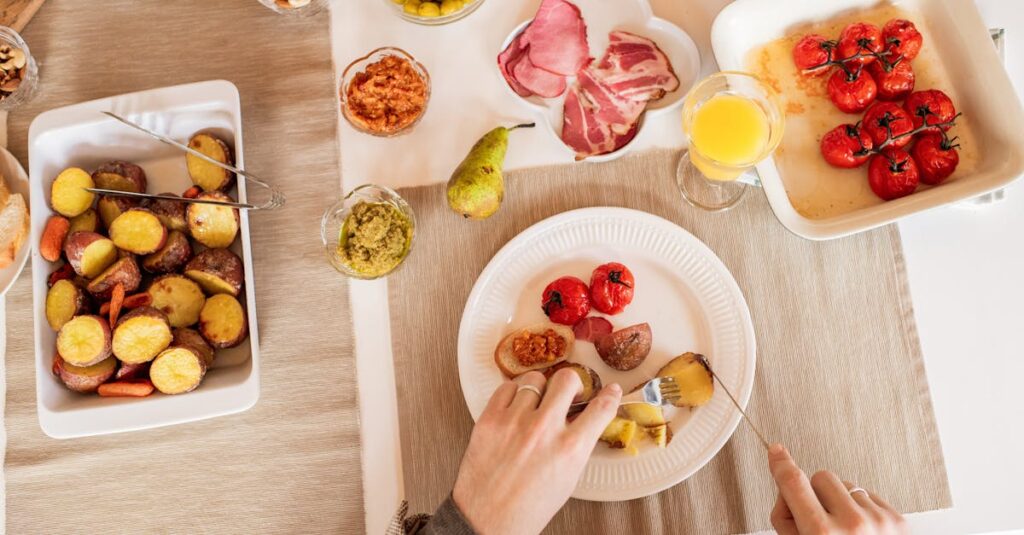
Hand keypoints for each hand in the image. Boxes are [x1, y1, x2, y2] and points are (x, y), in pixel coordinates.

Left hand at [452, 369, 621, 534]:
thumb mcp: (568, 477)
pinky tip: (514, 408)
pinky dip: (512, 394)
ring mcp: (515, 422)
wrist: (489, 519)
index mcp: (570, 449)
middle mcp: (544, 430)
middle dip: (571, 384)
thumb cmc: (529, 505)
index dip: (610, 395)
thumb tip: (582, 418)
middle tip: (567, 393)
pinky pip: (506, 388)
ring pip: (534, 380)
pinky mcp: (490, 420)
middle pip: (567, 380)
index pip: (601, 409)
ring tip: (535, 406)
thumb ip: (577, 445)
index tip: (611, 389)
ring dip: (538, 391)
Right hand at [768, 443, 907, 534]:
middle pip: (821, 477)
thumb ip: (787, 522)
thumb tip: (787, 492)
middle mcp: (852, 525)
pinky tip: (862, 532)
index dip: (781, 464)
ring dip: (841, 502)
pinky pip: (869, 496)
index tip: (776, 452)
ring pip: (847, 485)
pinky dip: (862, 509)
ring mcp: (878, 521)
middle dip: (815, 492)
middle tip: (817, 517)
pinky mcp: (898, 520)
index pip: (794, 483)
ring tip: (845, 531)